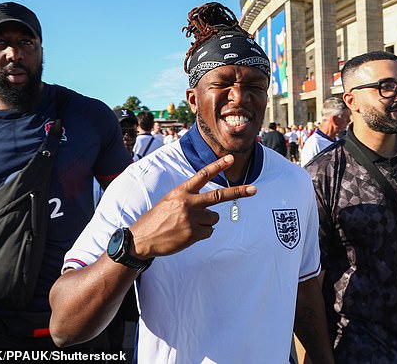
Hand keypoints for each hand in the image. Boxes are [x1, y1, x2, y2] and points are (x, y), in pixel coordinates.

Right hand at [130, 154, 255, 258]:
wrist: (142, 238)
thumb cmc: (157, 219)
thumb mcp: (170, 201)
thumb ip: (188, 198)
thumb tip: (209, 206)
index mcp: (181, 191)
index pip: (202, 175)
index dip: (218, 166)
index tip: (231, 158)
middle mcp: (188, 203)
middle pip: (219, 196)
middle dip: (238, 192)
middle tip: (254, 190)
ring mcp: (192, 219)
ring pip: (214, 218)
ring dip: (206, 222)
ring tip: (187, 225)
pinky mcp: (193, 234)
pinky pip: (209, 232)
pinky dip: (202, 234)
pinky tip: (187, 234)